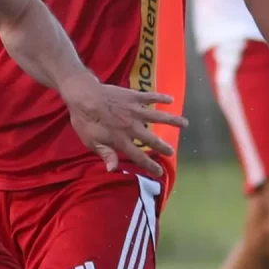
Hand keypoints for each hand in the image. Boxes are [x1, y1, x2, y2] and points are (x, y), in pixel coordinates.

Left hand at [61, 73, 187, 176]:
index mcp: (121, 140)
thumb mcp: (91, 142)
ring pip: (158, 117)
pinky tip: (171, 100)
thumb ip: (105, 154)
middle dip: (163, 147)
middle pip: (151, 139)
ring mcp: (134, 111)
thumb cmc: (84, 121)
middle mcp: (132, 127)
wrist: (83, 96)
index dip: (150, 165)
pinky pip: (150, 97)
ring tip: (185, 124)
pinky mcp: (133, 97)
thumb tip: (113, 170)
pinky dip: (161, 98)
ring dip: (172, 120)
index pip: (138, 156)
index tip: (160, 172)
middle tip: (172, 152)